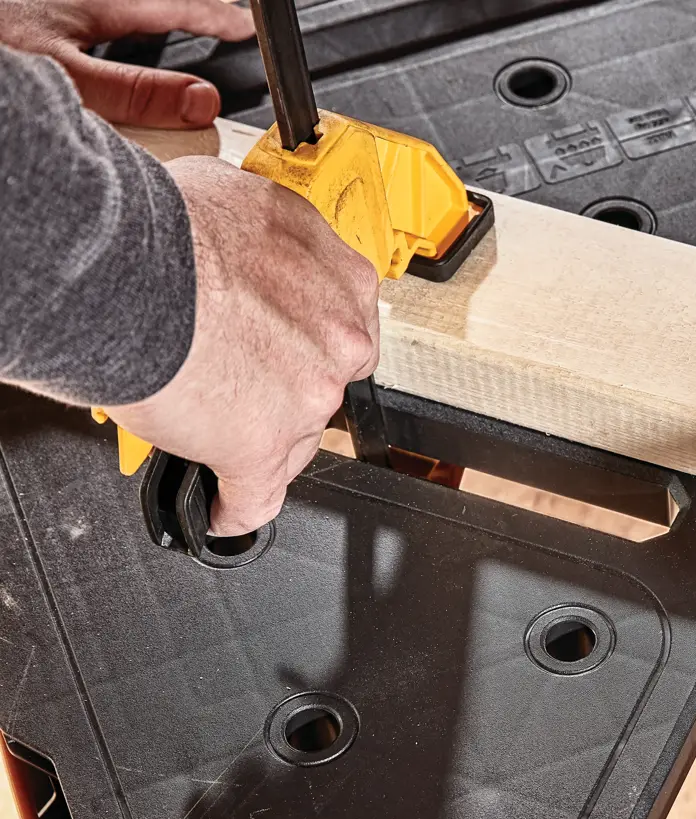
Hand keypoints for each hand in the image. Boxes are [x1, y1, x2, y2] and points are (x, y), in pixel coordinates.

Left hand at [0, 0, 253, 127]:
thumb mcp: (67, 81)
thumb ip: (137, 94)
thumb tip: (203, 101)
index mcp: (94, 3)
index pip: (174, 9)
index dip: (214, 20)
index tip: (246, 28)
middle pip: (144, 2)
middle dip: (182, 11)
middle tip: (216, 22)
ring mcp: (48, 7)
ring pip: (111, 11)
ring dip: (141, 17)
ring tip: (165, 31)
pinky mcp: (30, 20)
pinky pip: (82, 21)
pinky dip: (104, 31)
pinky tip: (93, 46)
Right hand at [105, 157, 381, 536]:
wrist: (124, 263)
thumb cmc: (168, 225)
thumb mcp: (244, 204)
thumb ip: (271, 245)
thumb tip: (251, 255)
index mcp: (343, 280)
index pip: (341, 331)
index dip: (307, 345)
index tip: (287, 352)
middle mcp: (338, 340)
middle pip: (323, 387)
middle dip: (286, 391)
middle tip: (243, 386)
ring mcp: (305, 397)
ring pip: (294, 440)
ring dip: (257, 439)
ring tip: (216, 433)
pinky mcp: (258, 445)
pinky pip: (256, 494)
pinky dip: (237, 506)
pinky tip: (222, 509)